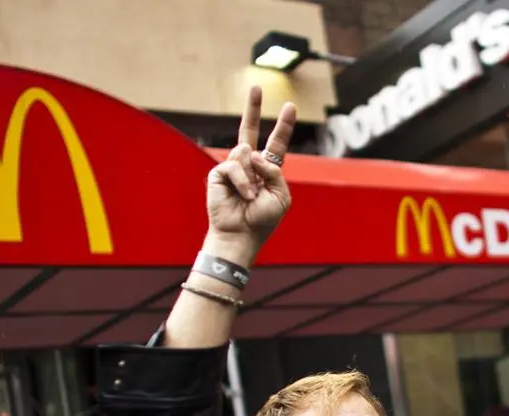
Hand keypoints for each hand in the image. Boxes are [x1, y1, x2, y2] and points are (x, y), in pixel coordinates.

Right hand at [204, 86, 296, 263]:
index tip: (290, 107)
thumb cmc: (262, 221)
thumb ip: (273, 170)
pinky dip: (243, 181)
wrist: (241, 235)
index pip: (276, 145)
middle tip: (256, 87)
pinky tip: (243, 195)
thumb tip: (252, 152)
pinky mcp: (218, 173)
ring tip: (250, 197)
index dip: (283, 127)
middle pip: (249, 131)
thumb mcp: (280, 195)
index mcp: (267, 172)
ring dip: (253, 177)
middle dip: (253, 108)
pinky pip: (235, 165)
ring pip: (246, 152)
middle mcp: (249, 167)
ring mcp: (233, 168)